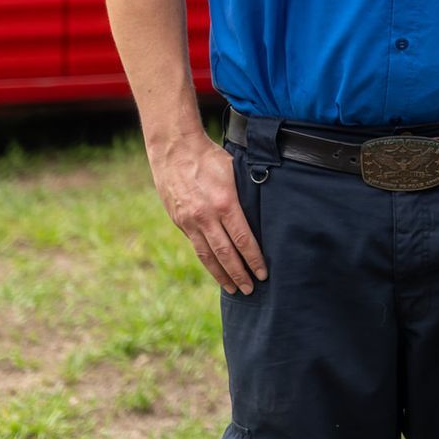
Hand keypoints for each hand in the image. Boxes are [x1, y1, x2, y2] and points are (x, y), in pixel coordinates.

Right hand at [147, 131, 267, 294]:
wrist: (175, 148)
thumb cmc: (210, 156)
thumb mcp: (235, 170)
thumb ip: (245, 194)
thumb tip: (262, 210)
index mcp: (225, 203)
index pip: (243, 239)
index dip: (254, 259)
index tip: (263, 273)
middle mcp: (206, 216)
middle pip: (226, 253)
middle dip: (240, 274)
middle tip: (251, 290)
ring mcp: (190, 221)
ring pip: (208, 255)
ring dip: (222, 275)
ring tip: (233, 289)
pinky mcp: (179, 221)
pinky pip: (196, 246)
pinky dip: (207, 261)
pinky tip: (215, 270)